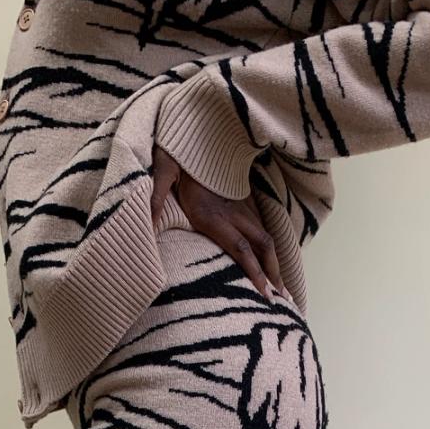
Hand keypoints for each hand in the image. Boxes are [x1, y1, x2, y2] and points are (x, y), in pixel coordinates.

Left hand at [150, 146, 286, 301]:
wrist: (198, 129)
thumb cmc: (178, 153)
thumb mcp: (163, 171)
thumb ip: (155, 197)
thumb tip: (146, 225)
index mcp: (213, 212)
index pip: (240, 247)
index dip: (254, 271)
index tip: (264, 292)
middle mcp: (233, 212)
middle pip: (262, 246)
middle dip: (274, 274)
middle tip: (282, 299)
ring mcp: (240, 207)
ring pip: (266, 239)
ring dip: (275, 264)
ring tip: (283, 288)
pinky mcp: (242, 202)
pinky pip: (260, 230)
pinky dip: (268, 251)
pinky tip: (272, 264)